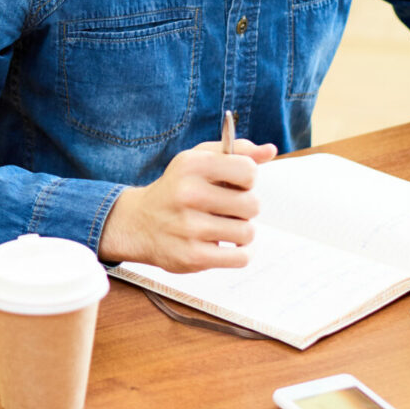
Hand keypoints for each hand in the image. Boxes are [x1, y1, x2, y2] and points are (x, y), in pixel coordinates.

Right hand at [96, 137, 277, 270]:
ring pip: (248, 232)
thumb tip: (270, 150)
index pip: (249, 170)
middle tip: (228, 208)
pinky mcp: (193, 256)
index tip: (235, 184)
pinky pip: (241, 258)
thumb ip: (236, 152)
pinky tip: (229, 245)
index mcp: (192, 165)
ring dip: (241, 231)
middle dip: (246, 207)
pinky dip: (242, 253)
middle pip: (253, 204)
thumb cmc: (177, 189)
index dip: (247, 179)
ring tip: (224, 226)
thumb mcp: (198, 159)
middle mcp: (188, 193)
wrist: (139, 223)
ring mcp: (190, 227)